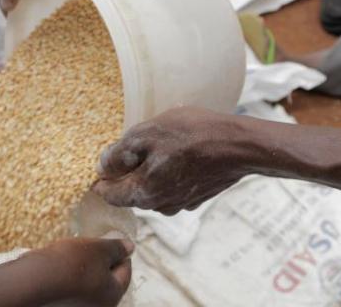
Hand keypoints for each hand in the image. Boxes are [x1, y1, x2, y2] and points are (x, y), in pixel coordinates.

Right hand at [24, 238, 132, 306]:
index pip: (125, 272)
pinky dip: (72, 280)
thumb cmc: (72, 264)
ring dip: (86, 272)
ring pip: (89, 287)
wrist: (35, 279)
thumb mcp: (98, 249)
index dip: (121, 254)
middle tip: (93, 248)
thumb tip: (130, 247)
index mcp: (113, 296)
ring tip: (75, 256)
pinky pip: (73, 291)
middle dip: (103, 264)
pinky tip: (63, 268)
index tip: (114, 242)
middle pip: (107, 282)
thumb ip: (117, 248)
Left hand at [93, 108, 251, 214]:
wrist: (238, 145)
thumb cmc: (191, 135)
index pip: (109, 194)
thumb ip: (119, 154)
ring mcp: (180, 203)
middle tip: (135, 144)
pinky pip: (173, 186)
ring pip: (153, 189)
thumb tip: (102, 168)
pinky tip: (180, 153)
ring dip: (151, 171)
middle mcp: (160, 205)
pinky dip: (170, 172)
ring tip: (161, 144)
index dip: (102, 178)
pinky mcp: (197, 197)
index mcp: (143, 193)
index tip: (104, 162)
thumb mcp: (145, 135)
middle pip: (132, 191)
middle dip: (129, 171)